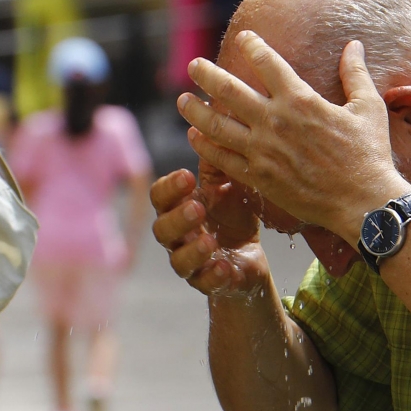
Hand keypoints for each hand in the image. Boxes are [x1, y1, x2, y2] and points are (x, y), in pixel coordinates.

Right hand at [150, 166, 268, 295]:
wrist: (250, 255)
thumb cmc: (233, 215)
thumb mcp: (229, 185)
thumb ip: (217, 163)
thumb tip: (209, 126)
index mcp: (178, 207)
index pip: (160, 197)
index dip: (169, 187)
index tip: (187, 176)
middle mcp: (177, 236)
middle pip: (162, 229)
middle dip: (178, 218)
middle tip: (197, 207)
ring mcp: (190, 262)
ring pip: (178, 260)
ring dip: (192, 250)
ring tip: (210, 241)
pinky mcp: (209, 282)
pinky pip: (204, 283)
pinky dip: (212, 276)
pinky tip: (224, 267)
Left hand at [178, 31, 410, 242]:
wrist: (362, 202)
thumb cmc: (368, 154)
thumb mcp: (369, 107)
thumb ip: (355, 74)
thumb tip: (353, 45)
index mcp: (300, 100)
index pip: (267, 63)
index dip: (252, 46)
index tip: (243, 39)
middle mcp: (275, 121)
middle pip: (228, 91)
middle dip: (206, 75)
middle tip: (193, 66)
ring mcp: (262, 150)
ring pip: (216, 126)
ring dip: (195, 111)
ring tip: (182, 100)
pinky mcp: (257, 176)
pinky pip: (222, 159)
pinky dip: (205, 146)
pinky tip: (194, 136)